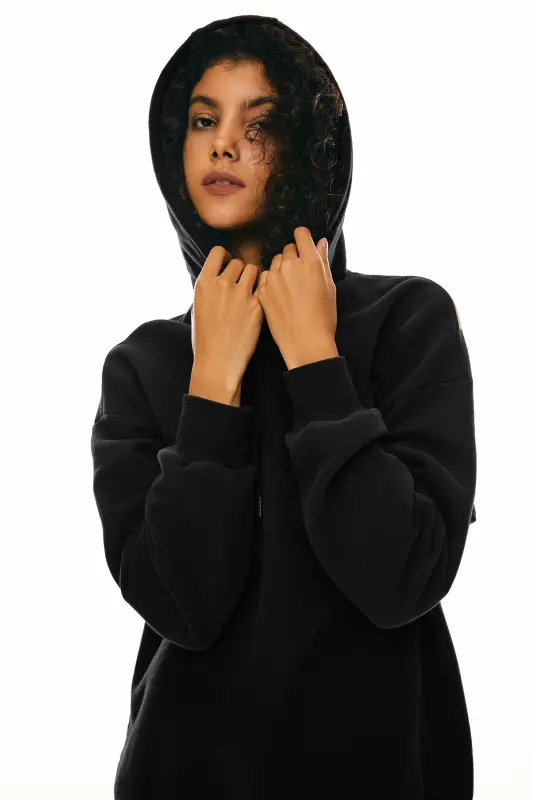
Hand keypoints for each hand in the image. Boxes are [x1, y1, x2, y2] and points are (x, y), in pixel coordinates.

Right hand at [191, 246, 263, 391]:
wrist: (218, 362)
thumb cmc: (205, 339)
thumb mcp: (199, 307)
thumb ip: (210, 289)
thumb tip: (219, 277)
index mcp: (204, 283)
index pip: (217, 253)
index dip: (224, 256)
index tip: (227, 263)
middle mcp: (223, 284)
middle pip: (237, 262)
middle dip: (240, 270)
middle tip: (240, 283)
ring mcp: (241, 294)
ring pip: (253, 270)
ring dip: (253, 277)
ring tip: (251, 290)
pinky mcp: (257, 306)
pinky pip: (263, 287)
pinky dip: (262, 291)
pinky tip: (259, 302)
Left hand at [257, 227, 338, 369]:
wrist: (305, 343)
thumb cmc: (323, 317)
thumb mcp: (329, 287)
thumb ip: (322, 261)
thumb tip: (320, 242)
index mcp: (309, 262)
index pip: (301, 234)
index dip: (303, 239)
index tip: (304, 247)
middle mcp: (289, 265)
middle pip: (288, 248)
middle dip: (293, 257)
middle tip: (299, 275)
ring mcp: (273, 278)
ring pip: (275, 262)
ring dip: (281, 269)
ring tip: (289, 288)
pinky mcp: (262, 291)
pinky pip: (265, 277)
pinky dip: (270, 282)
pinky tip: (279, 296)